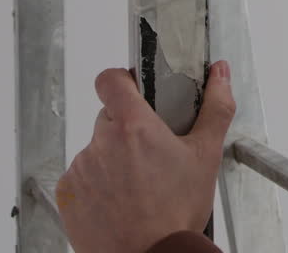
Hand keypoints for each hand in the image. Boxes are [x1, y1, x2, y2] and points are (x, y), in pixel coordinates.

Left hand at [56, 62, 235, 252]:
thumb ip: (215, 107)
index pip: (111, 79)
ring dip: (114, 160)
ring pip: (97, 150)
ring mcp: (81, 170)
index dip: (123, 81)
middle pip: (109, 118)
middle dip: (128, 131)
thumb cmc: (176, 213)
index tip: (137, 93)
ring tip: (139, 186)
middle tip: (152, 155)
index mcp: (133, 125)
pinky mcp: (68, 195)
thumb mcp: (206, 155)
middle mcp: (100, 143)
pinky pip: (82, 178)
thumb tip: (219, 74)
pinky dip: (98, 186)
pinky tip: (121, 202)